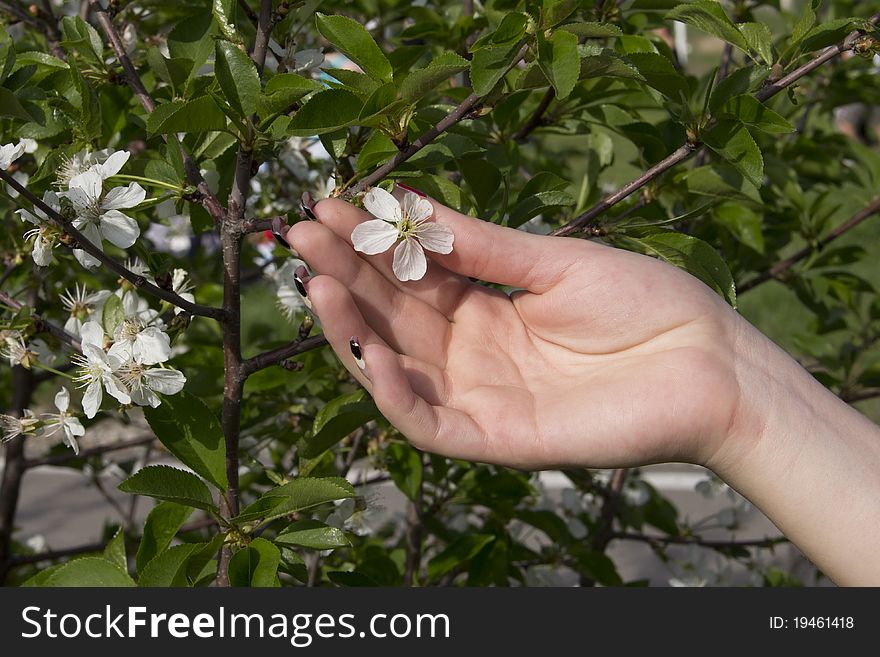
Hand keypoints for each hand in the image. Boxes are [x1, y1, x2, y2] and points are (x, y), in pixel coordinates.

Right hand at [286, 188, 745, 470]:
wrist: (709, 361)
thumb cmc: (643, 305)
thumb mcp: (551, 261)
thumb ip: (479, 245)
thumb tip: (409, 201)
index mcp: (485, 308)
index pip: (409, 277)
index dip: (369, 244)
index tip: (331, 204)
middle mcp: (471, 354)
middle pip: (392, 317)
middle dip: (345, 276)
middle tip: (302, 232)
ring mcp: (481, 397)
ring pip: (397, 368)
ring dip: (354, 330)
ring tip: (318, 281)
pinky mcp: (498, 438)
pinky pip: (431, 423)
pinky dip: (396, 393)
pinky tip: (370, 352)